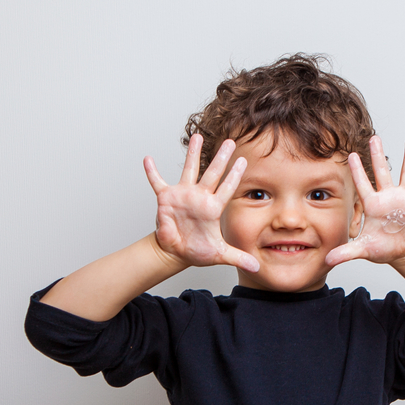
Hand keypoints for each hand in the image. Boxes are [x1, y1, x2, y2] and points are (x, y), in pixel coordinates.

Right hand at [143, 135, 258, 272]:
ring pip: (189, 170)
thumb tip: (256, 268)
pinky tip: (148, 159)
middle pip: (212, 173)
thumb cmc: (198, 250)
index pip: (227, 189)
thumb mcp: (220, 254)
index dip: (235, 176)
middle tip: (231, 142)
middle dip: (221, 158)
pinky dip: (152, 172)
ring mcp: (183, 195)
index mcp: (213, 208)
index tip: (244, 161)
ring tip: (197, 137)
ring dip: (192, 154)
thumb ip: (238, 258)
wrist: (177, 251)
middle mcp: (200, 197)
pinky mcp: (166, 199)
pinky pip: (157, 182)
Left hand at [326, 137, 404, 266]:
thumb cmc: (382, 246)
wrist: (401, 252)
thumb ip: (346, 252)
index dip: (357, 170)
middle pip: (382, 172)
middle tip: (375, 137)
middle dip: (378, 155)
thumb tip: (328, 259)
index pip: (362, 184)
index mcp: (372, 204)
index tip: (351, 155)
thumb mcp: (363, 249)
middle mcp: (388, 197)